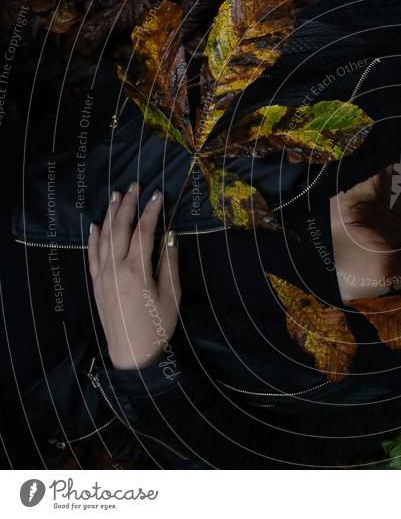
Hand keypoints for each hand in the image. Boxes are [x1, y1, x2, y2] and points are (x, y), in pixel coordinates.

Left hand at [88, 182, 180, 369]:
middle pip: (121, 229)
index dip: (152, 211)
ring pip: (104, 238)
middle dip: (128, 205)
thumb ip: (170, 264)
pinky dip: (93, 237)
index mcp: (137, 270)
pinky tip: (95, 224)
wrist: (132, 352)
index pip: (145, 231)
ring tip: (116, 196)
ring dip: (110, 215)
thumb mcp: (172, 295)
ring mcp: (103, 275)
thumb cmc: (158, 325)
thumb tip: (172, 236)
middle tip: (135, 186)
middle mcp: (116, 268)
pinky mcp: (97, 284)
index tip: (158, 194)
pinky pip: (92, 255)